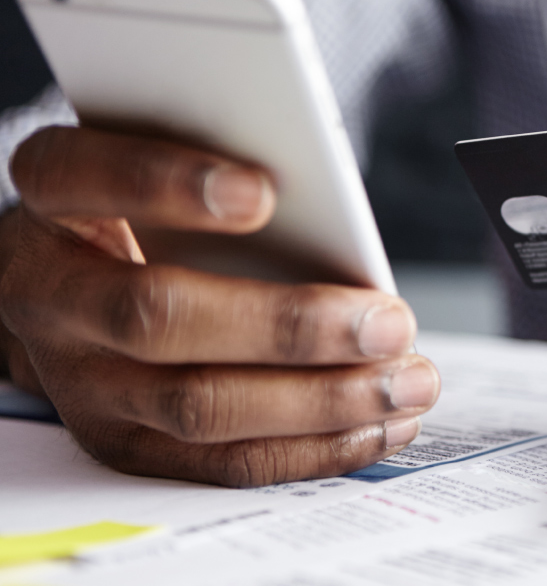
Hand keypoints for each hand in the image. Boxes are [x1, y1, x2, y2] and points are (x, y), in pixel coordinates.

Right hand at [1, 126, 438, 485]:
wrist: (65, 293)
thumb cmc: (144, 217)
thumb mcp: (164, 173)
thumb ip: (223, 177)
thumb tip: (335, 223)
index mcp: (54, 202)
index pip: (84, 177)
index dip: (167, 183)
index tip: (262, 192)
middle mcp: (52, 296)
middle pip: (158, 318)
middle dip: (288, 326)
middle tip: (388, 323)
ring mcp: (82, 383)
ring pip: (200, 407)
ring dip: (323, 401)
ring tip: (407, 382)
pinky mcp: (126, 445)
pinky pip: (224, 462)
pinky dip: (316, 448)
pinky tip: (382, 425)